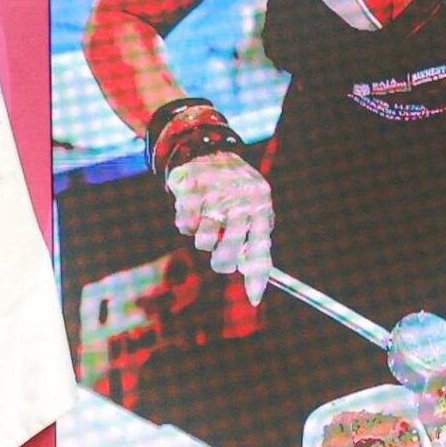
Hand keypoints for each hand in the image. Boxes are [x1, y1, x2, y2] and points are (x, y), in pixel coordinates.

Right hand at [166, 151, 273, 303]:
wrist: (205, 148)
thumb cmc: (232, 186)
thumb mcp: (252, 205)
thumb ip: (253, 236)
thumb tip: (250, 273)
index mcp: (260, 206)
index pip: (261, 249)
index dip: (258, 277)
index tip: (255, 298)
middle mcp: (241, 202)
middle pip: (228, 256)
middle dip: (221, 260)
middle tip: (219, 253)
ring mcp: (215, 197)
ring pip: (202, 243)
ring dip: (201, 237)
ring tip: (206, 218)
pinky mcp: (192, 192)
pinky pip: (184, 227)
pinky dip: (185, 222)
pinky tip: (192, 208)